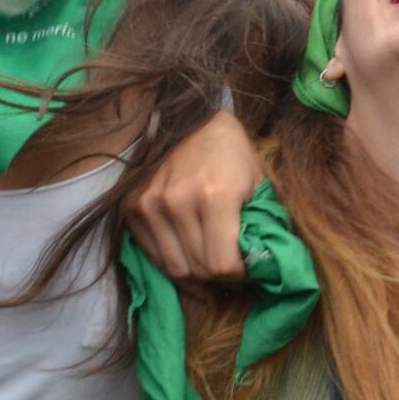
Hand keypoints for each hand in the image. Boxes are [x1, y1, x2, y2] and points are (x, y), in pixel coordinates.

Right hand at [126, 109, 260, 280]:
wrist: (191, 121)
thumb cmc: (233, 154)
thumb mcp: (259, 184)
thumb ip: (262, 225)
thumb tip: (266, 266)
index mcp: (216, 196)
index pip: (222, 264)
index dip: (240, 276)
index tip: (250, 270)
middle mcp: (178, 202)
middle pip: (198, 269)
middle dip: (221, 278)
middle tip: (233, 270)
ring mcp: (150, 205)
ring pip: (174, 268)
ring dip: (197, 274)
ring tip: (212, 264)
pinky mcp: (132, 208)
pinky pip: (153, 255)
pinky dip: (173, 263)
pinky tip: (190, 254)